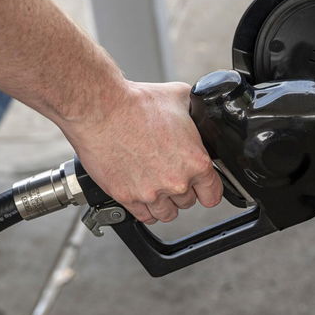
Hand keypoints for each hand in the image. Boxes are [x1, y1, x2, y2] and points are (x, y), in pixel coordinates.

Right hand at [61, 81, 223, 223]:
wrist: (101, 110)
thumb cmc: (136, 103)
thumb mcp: (180, 97)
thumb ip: (195, 112)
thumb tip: (199, 113)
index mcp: (195, 162)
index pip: (213, 194)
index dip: (207, 188)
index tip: (201, 185)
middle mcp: (175, 182)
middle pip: (188, 202)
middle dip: (181, 190)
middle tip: (169, 172)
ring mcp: (150, 192)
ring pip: (166, 213)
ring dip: (164, 202)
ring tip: (156, 185)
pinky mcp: (126, 197)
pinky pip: (143, 216)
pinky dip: (144, 207)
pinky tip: (142, 193)